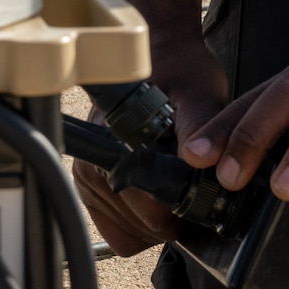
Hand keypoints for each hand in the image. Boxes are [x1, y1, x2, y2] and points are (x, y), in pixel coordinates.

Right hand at [71, 35, 229, 256]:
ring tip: (170, 181)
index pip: (150, 213)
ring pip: (128, 233)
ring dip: (156, 218)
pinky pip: (117, 228)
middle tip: (188, 183)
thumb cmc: (178, 70)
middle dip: (172, 216)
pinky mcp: (89, 187)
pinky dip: (141, 219)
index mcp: (115, 147)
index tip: (197, 194)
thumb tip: (201, 160)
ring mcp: (87, 180)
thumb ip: (200, 128)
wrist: (156, 54)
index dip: (183, 212)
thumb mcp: (199, 94)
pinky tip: (156, 192)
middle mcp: (93, 167)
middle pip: (140, 229)